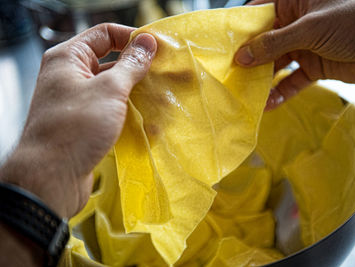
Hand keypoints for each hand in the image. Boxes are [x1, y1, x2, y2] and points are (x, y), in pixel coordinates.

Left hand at [0, 23, 156, 217]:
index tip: (159, 50)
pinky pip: (114, 112)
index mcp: (69, 59)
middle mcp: (72, 77)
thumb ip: (131, 65)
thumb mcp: (109, 90)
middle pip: (114, 64)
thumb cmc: (74, 129)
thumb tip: (146, 43)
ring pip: (116, 91)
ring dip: (141, 97)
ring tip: (165, 105)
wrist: (51, 178)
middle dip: (143, 72)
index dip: (133, 38)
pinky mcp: (87, 124)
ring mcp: (79, 102)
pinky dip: (132, 116)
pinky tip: (151, 126)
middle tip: (170, 77)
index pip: (106, 35)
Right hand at [235, 0, 354, 109]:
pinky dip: (281, 92)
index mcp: (296, 1)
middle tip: (232, 75)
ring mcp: (305, 46)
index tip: (224, 47)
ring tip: (247, 93)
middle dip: (249, 59)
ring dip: (263, 79)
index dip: (242, 30)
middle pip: (265, 41)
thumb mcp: (311, 29)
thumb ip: (275, 43)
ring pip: (276, 63)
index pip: (260, 12)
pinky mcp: (314, 67)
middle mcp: (298, 23)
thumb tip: (243, 56)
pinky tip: (269, 104)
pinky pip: (292, 80)